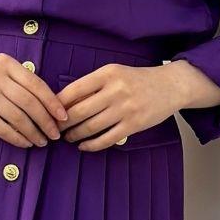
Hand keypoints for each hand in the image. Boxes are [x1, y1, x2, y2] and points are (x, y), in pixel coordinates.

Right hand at [0, 54, 67, 147]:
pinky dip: (17, 138)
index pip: (36, 85)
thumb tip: (51, 104)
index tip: (63, 117)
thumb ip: (21, 81)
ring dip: (33, 133)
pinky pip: (3, 128)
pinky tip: (26, 143)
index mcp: (6, 63)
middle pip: (29, 103)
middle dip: (46, 121)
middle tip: (55, 134)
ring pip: (18, 118)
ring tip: (42, 141)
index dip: (52, 103)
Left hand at [57, 60, 219, 150]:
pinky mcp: (133, 125)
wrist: (170, 86)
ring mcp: (125, 109)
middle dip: (63, 124)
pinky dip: (91, 145)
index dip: (58, 104)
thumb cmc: (137, 80)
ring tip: (67, 138)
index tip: (50, 112)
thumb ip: (92, 85)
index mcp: (107, 74)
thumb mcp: (114, 73)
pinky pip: (106, 139)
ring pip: (90, 127)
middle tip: (55, 130)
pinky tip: (83, 146)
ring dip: (74, 135)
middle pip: (79, 111)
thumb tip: (64, 102)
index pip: (74, 90)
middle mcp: (115, 90)